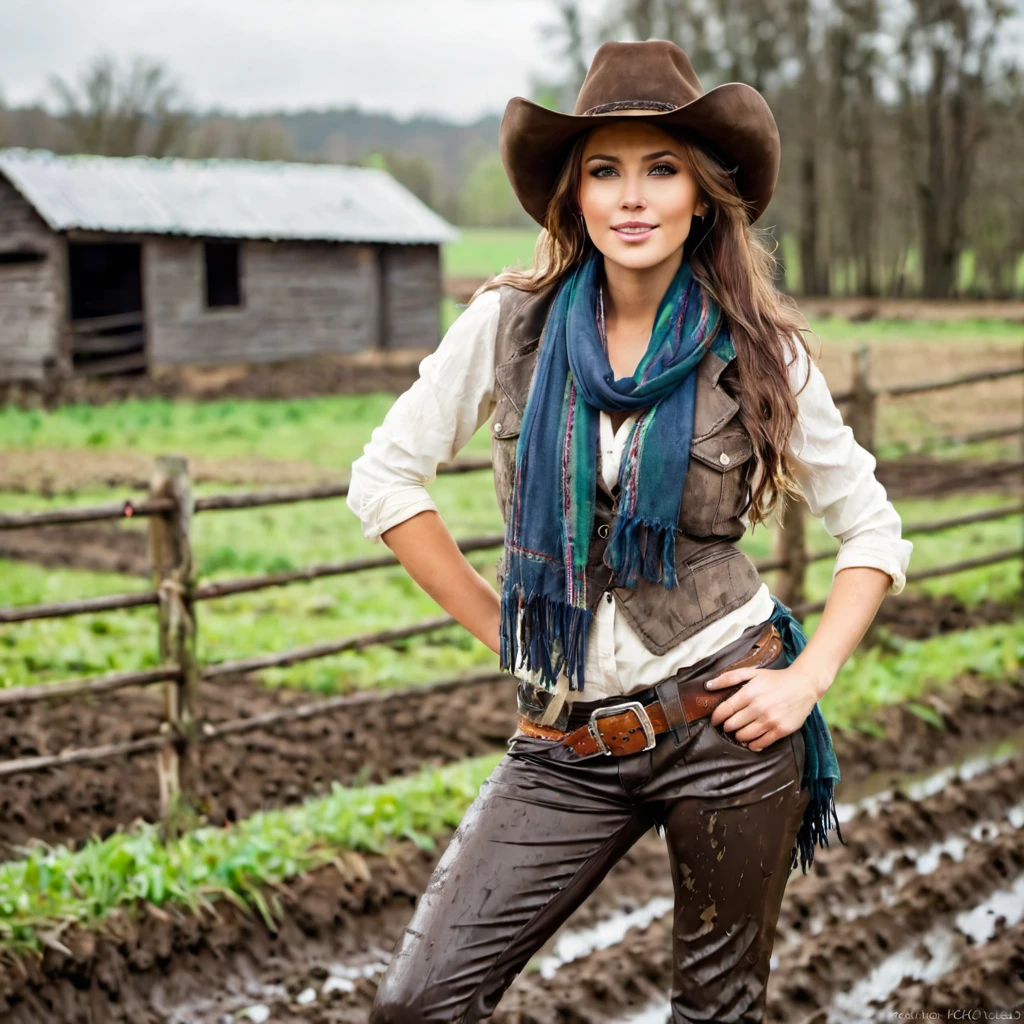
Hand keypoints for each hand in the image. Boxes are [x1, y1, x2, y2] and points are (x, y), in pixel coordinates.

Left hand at [702, 663, 821, 751]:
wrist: (804, 685)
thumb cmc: (775, 679)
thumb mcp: (752, 673)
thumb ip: (728, 678)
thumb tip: (707, 686)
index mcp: (749, 693)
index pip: (724, 710)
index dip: (716, 718)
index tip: (714, 721)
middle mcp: (759, 707)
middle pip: (732, 725)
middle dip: (727, 726)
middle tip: (729, 725)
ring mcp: (771, 720)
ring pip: (744, 736)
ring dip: (739, 736)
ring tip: (740, 731)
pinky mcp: (781, 730)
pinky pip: (761, 743)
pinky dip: (753, 744)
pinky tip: (752, 740)